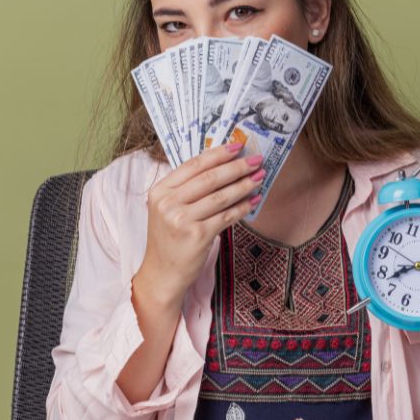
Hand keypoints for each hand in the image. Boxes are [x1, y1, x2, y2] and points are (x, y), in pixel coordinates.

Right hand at [136, 143, 265, 305]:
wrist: (162, 273)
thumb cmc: (170, 239)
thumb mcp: (168, 209)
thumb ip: (187, 189)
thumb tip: (222, 166)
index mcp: (160, 191)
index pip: (193, 165)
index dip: (217, 154)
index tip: (237, 146)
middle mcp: (168, 204)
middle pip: (209, 179)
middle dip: (236, 167)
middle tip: (256, 160)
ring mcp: (182, 220)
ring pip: (220, 197)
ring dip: (244, 185)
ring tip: (259, 177)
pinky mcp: (197, 236)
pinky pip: (226, 216)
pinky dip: (242, 207)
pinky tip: (253, 201)